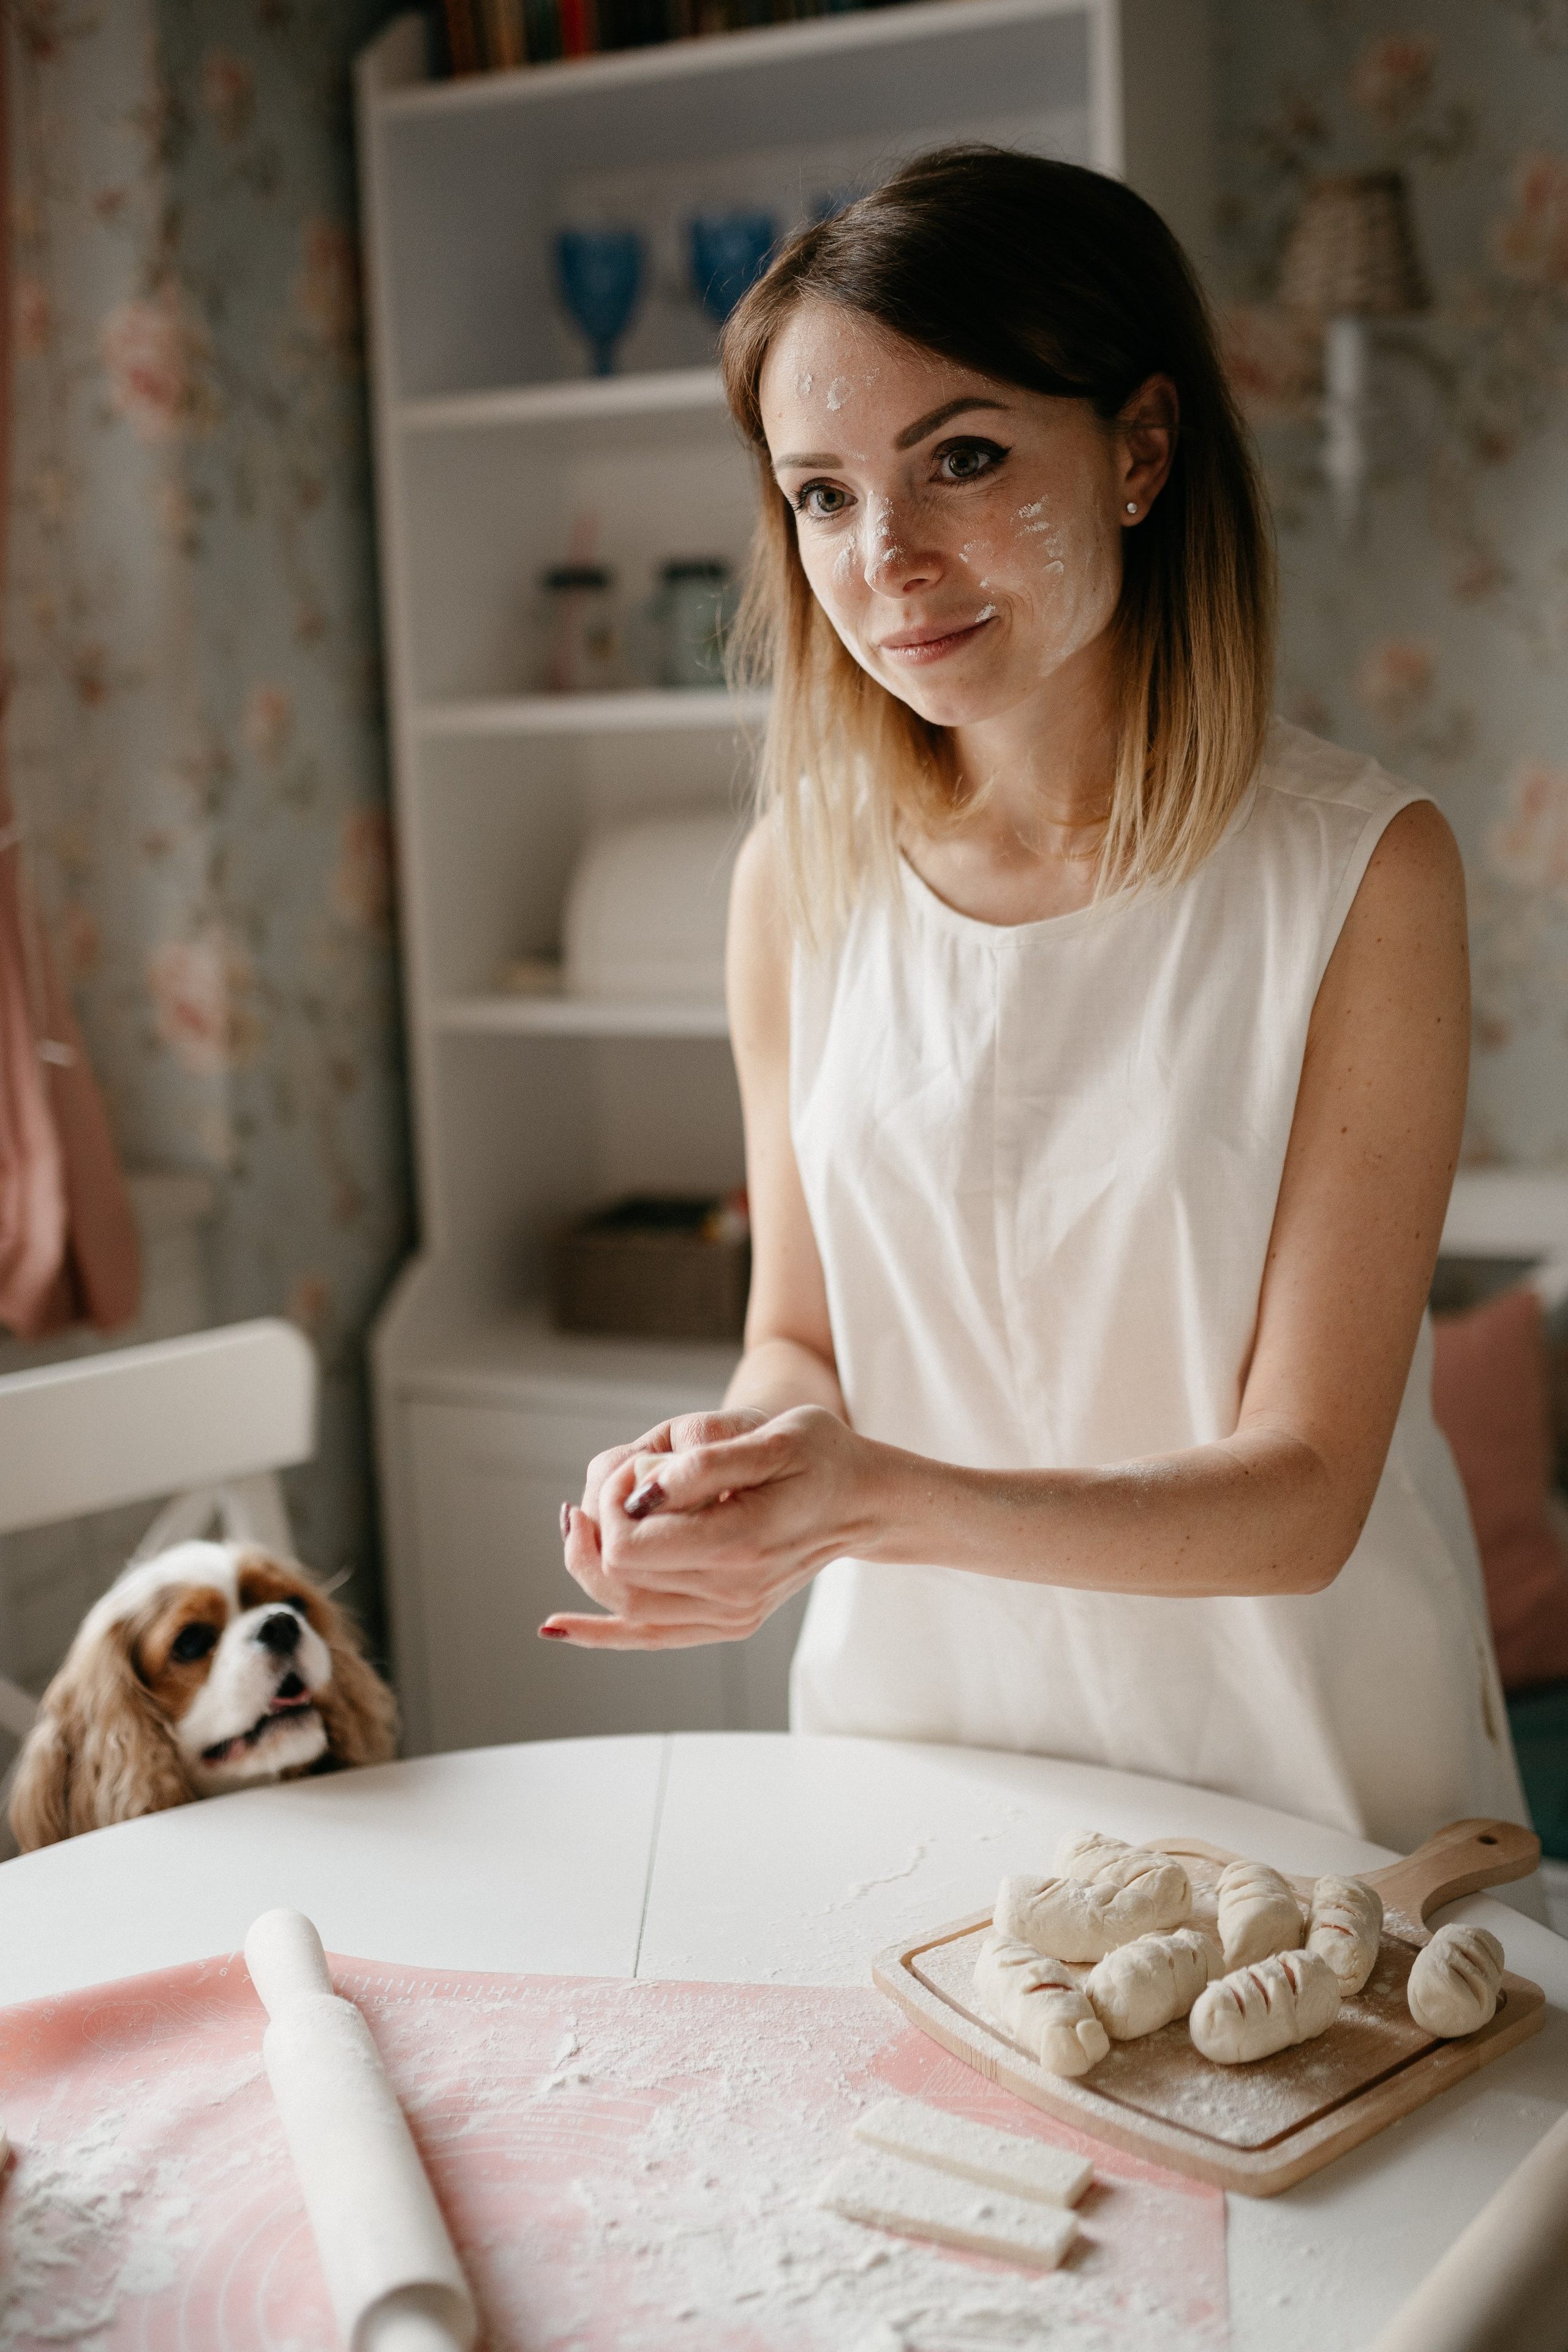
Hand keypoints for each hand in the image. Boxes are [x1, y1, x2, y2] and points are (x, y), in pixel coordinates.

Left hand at [547, 1405, 876, 1649]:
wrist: (863, 1500)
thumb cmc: (820, 1455)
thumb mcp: (772, 1438)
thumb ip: (705, 1465)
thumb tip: (641, 1493)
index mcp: (739, 1546)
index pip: (629, 1546)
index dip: (611, 1504)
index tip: (635, 1466)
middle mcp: (732, 1594)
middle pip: (617, 1577)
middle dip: (598, 1526)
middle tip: (615, 1481)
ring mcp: (730, 1615)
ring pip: (625, 1606)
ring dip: (589, 1564)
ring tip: (582, 1519)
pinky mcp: (725, 1620)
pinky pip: (648, 1636)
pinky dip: (599, 1631)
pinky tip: (556, 1628)